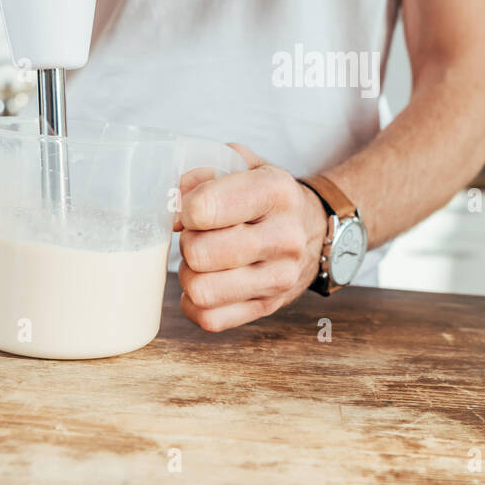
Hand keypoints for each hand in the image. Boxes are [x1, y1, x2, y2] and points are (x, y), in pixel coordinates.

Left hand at [177, 145, 328, 331]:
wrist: (311, 228)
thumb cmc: (265, 195)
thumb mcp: (243, 165)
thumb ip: (203, 171)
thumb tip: (173, 203)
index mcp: (276, 191)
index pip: (204, 208)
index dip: (185, 209)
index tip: (193, 209)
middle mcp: (285, 237)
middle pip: (199, 253)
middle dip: (188, 242)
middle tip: (199, 235)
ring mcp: (280, 277)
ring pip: (201, 291)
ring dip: (190, 275)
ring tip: (204, 260)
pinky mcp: (268, 307)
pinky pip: (209, 319)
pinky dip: (195, 303)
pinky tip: (206, 282)